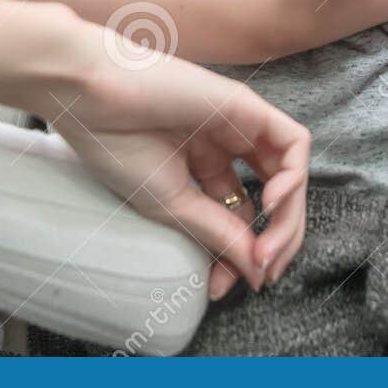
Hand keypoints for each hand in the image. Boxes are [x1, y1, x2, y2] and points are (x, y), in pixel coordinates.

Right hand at [40, 23, 310, 299]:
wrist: (93, 99)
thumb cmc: (118, 145)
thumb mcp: (174, 205)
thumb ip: (221, 235)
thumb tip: (259, 272)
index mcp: (203, 166)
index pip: (240, 217)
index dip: (241, 256)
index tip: (223, 288)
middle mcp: (228, 146)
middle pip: (274, 199)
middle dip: (276, 241)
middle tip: (262, 271)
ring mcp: (241, 126)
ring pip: (291, 175)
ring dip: (289, 218)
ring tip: (266, 248)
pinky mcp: (250, 107)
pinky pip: (294, 144)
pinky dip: (295, 177)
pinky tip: (271, 203)